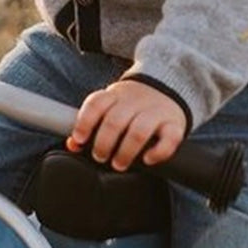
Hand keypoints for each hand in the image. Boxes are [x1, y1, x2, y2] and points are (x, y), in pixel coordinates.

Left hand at [67, 78, 186, 170]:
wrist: (170, 84)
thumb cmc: (133, 105)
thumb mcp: (111, 107)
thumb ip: (92, 123)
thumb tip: (73, 144)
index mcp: (116, 95)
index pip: (96, 103)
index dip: (85, 122)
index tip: (79, 139)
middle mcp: (135, 101)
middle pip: (115, 121)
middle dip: (103, 143)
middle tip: (100, 157)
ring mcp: (156, 111)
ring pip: (139, 131)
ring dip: (126, 151)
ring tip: (119, 163)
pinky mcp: (175, 123)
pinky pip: (170, 138)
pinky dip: (158, 152)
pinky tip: (148, 160)